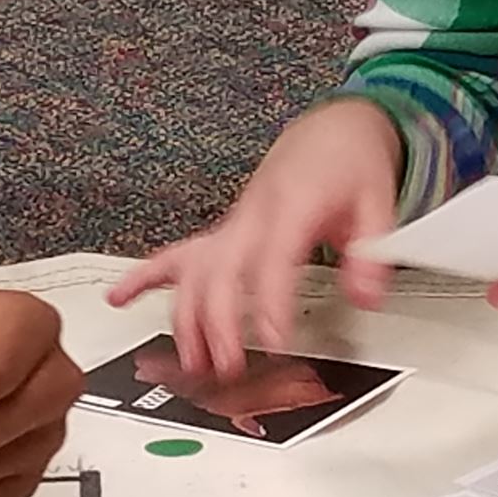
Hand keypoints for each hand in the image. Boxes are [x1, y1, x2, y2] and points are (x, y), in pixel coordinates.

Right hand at [106, 98, 403, 377]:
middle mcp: (253, 216)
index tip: (275, 341)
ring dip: (186, 316)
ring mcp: (233, 225)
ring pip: (193, 269)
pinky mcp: (223, 232)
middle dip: (218, 321)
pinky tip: (119, 298)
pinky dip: (143, 277)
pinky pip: (176, 255)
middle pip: (220, 270)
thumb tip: (365, 297)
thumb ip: (371, 254)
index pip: (272, 260)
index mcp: (292, 206)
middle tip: (228, 365)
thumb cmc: (349, 163)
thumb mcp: (378, 202)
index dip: (269, 303)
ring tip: (191, 361)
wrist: (330, 130)